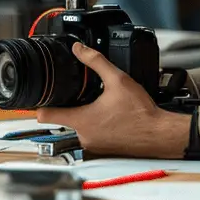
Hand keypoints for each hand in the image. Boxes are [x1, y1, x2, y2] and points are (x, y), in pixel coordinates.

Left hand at [35, 42, 190, 157]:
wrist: (160, 134)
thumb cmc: (142, 113)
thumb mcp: (117, 80)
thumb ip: (95, 61)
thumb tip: (79, 49)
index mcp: (82, 120)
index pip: (45, 116)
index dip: (39, 104)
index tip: (38, 97)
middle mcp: (84, 136)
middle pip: (63, 119)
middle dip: (69, 106)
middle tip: (81, 94)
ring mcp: (94, 145)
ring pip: (78, 127)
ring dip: (84, 115)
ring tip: (99, 104)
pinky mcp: (104, 149)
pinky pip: (92, 135)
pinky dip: (96, 125)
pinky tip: (109, 115)